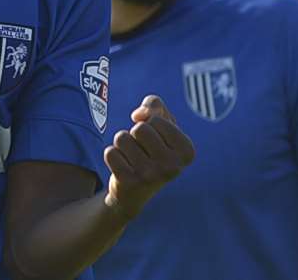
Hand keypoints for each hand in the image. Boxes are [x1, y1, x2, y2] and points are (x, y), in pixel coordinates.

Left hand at [103, 95, 194, 219]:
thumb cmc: (151, 150)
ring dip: (122, 144)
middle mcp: (172, 166)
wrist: (135, 192)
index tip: (156, 141)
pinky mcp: (129, 183)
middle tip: (141, 150)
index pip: (156, 118)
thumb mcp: (161, 125)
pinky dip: (112, 155)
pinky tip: (122, 167)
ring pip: (122, 138)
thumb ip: (155, 106)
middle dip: (135, 134)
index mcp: (187, 151)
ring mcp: (151, 176)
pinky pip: (110, 152)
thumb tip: (138, 115)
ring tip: (131, 158)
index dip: (150, 124)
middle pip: (139, 128)